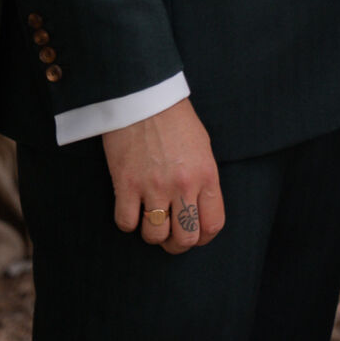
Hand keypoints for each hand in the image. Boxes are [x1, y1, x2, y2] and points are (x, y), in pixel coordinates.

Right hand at [103, 99, 224, 254]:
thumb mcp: (201, 148)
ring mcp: (154, 186)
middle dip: (177, 244)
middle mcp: (183, 185)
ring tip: (149, 221)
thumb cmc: (174, 119)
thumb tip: (198, 208)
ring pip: (155, 235)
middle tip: (169, 237)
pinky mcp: (126, 183)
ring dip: (152, 234)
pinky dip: (127, 222)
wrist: (143, 96)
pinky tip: (130, 209)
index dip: (203, 238)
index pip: (212, 225)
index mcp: (206, 175)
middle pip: (185, 238)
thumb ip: (203, 179)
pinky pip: (126, 222)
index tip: (194, 236)